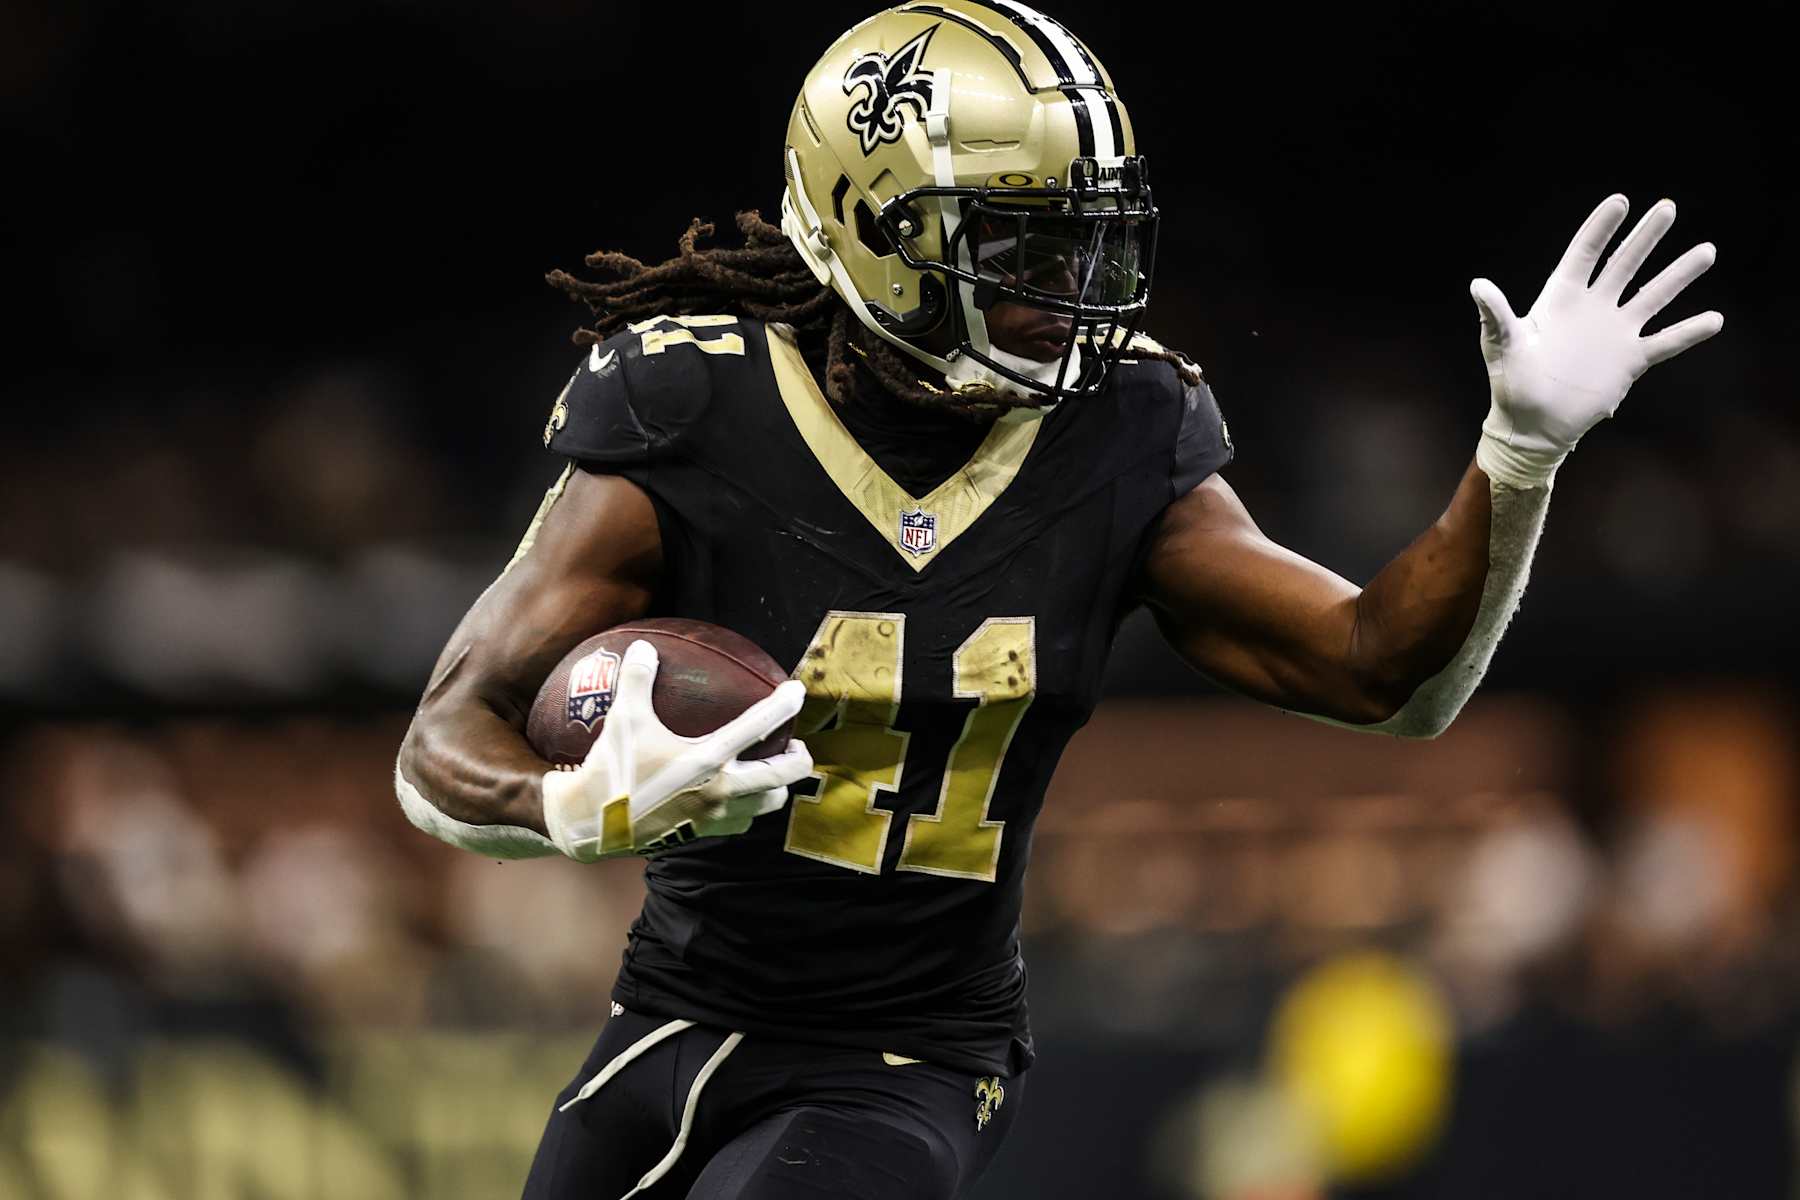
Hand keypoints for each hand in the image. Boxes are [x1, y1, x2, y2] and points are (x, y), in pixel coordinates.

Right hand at [541, 640, 811, 860]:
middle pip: (781, 778)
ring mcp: (714, 816)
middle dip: (798, 761)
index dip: (783, 706)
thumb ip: (637, 680)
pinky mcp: (702, 834)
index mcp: (707, 759)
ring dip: (776, 789)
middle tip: (798, 747)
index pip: (758, 726)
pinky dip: (749, 808)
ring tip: (772, 774)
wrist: (592, 824)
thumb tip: (645, 647)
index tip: (798, 692)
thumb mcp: (623, 719)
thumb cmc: (611, 769)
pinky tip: (736, 796)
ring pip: (766, 805)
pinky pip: (740, 821)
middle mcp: (720, 790)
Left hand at [1470, 194, 1722, 486]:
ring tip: (1706, 251)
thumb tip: (1478, 285)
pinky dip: (1689, 332)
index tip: (1620, 201)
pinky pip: (1665, 342)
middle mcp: (1593, 308)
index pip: (1584, 254)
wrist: (1532, 426)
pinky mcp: (1630, 360)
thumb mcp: (1503, 346)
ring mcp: (1615, 332)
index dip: (1601, 228)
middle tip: (1667, 207)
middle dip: (1646, 237)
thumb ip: (1496, 315)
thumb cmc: (1512, 384)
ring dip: (1679, 274)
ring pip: (1653, 295)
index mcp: (1561, 299)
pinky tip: (1715, 319)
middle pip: (1625, 264)